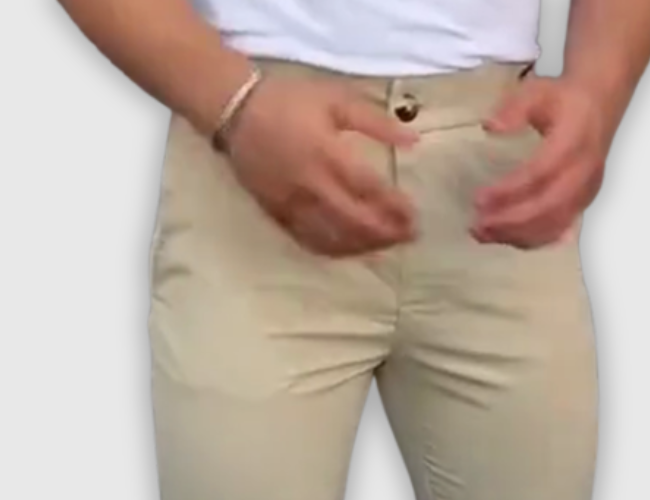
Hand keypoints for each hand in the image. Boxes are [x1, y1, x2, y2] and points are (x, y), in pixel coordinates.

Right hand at [223, 77, 419, 256]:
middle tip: (409, 236)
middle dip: (386, 233)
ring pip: (333, 238)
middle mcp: (311, 186)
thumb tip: (413, 140)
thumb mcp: (336, 99)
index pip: (369, 190)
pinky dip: (335, 250)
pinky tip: (352, 249)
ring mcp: (292, 205)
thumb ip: (376, 121)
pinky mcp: (277, 215)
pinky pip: (309, 241)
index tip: (415, 216)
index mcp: (327, 154)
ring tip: (387, 245)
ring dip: (364, 246)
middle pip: (355, 222)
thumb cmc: (289, 100)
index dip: (394, 207)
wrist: (234, 110)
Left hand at [472, 76, 611, 248]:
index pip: (539, 174)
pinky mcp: (582, 204)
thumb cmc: (564, 99)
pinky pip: (558, 230)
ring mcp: (586, 192)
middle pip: (547, 207)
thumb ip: (514, 107)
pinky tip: (504, 237)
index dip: (508, 190)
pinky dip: (530, 239)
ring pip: (552, 224)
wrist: (600, 104)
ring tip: (482, 234)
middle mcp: (584, 172)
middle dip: (510, 221)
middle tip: (476, 226)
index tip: (478, 199)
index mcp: (574, 142)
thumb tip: (490, 126)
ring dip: (516, 234)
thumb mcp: (538, 91)